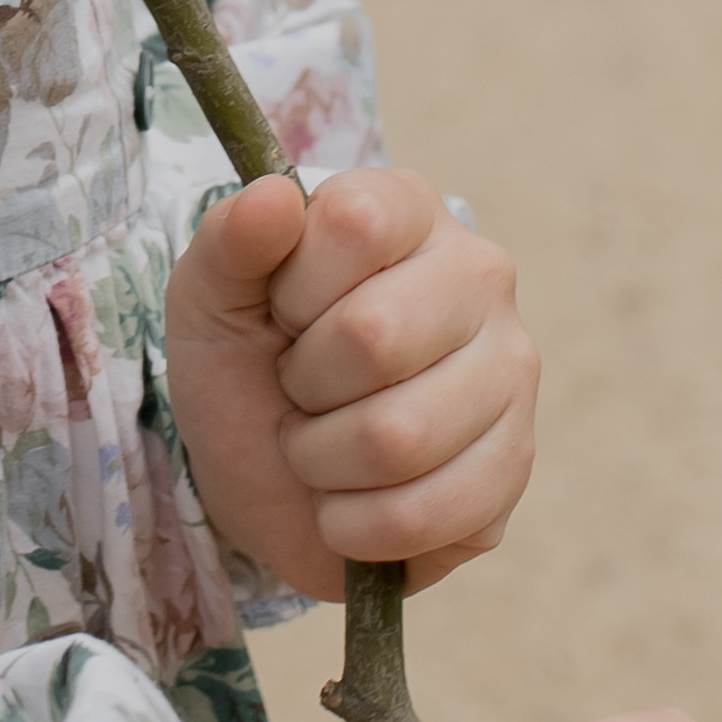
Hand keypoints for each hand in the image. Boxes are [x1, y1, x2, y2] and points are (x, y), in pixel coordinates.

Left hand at [163, 167, 536, 598]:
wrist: (264, 475)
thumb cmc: (246, 363)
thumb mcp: (209, 296)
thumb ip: (230, 240)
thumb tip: (274, 197)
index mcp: (406, 209)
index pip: (356, 222)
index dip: (292, 287)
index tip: (282, 313)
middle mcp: (479, 276)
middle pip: (377, 336)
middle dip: (304, 385)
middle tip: (300, 388)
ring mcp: (510, 371)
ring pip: (400, 438)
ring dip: (322, 461)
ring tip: (322, 444)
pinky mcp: (513, 465)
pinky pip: (427, 513)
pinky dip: (356, 524)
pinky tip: (349, 501)